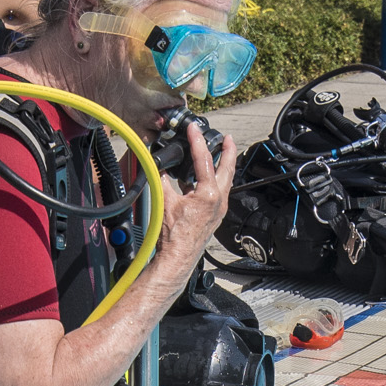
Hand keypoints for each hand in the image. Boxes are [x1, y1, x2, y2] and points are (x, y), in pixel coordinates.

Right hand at [157, 121, 235, 257]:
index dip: (197, 141)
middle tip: (227, 138)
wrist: (177, 257)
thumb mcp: (165, 201)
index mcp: (209, 194)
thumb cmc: (173, 236)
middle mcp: (219, 200)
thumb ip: (162, 180)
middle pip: (228, 168)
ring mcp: (219, 209)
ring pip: (225, 180)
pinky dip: (214, 180)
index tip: (194, 128)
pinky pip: (218, 192)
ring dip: (222, 165)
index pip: (204, 160)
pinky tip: (203, 179)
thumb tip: (157, 165)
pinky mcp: (214, 215)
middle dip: (228, 151)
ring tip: (219, 153)